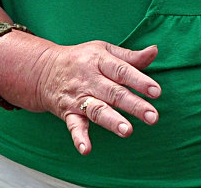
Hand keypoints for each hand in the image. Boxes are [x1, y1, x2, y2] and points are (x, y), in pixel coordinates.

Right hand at [0, 38, 161, 154]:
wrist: (44, 70)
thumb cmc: (83, 59)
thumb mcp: (105, 51)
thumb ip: (130, 56)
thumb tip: (154, 50)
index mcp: (100, 61)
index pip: (122, 71)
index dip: (140, 81)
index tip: (157, 92)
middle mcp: (89, 79)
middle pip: (114, 93)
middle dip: (134, 106)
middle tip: (153, 117)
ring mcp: (78, 97)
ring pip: (97, 110)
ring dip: (112, 121)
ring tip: (127, 131)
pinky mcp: (67, 112)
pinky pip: (73, 126)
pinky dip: (79, 138)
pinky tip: (86, 149)